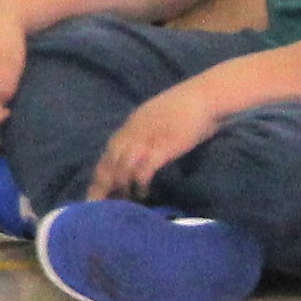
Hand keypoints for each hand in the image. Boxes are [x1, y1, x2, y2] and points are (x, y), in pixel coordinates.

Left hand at [88, 75, 230, 199]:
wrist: (204, 97)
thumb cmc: (186, 108)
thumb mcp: (157, 118)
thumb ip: (146, 132)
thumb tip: (140, 153)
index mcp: (131, 125)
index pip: (108, 152)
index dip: (101, 173)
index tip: (96, 190)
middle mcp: (133, 132)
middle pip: (110, 161)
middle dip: (102, 184)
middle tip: (98, 204)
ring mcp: (147, 139)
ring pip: (122, 166)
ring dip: (120, 187)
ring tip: (122, 202)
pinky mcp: (162, 147)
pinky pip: (143, 168)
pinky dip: (139, 183)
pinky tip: (142, 193)